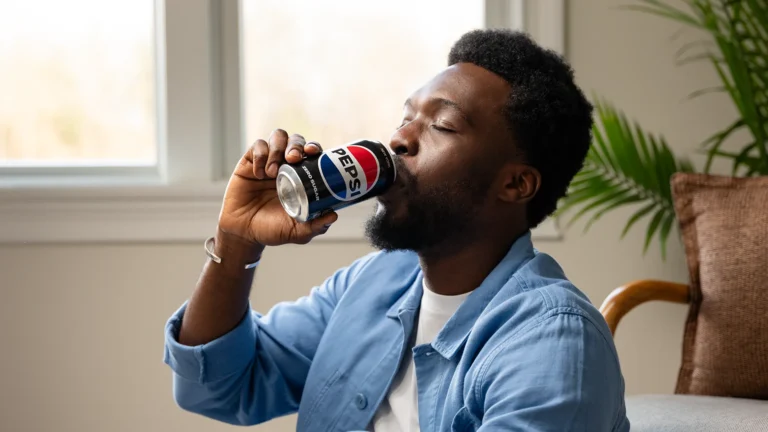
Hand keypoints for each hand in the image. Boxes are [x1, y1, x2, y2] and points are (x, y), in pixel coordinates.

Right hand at [217, 129, 337, 246]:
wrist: (244, 232)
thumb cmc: (272, 229)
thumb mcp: (297, 231)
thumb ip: (315, 226)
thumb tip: (334, 215)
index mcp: (301, 176)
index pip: (311, 153)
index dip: (314, 147)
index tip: (313, 152)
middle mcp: (286, 165)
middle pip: (296, 140)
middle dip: (296, 145)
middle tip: (293, 159)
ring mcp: (268, 162)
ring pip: (278, 137)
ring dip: (277, 149)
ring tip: (273, 171)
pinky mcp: (249, 162)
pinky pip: (257, 146)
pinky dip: (260, 156)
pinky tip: (259, 174)